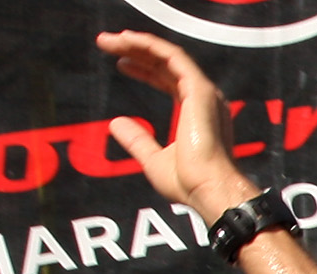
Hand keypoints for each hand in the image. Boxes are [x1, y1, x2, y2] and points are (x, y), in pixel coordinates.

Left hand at [100, 30, 254, 218]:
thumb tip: (115, 124)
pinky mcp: (200, 89)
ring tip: (111, 41)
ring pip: (167, 55)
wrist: (208, 190)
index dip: (144, 70)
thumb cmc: (189, 184)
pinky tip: (128, 41)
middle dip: (136, 50)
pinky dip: (149, 46)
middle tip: (108, 43)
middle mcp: (202, 99)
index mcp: (195, 113)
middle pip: (165, 64)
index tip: (122, 64)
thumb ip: (137, 140)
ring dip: (138, 43)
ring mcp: (203, 92)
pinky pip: (172, 57)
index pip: (167, 80)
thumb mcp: (153, 161)